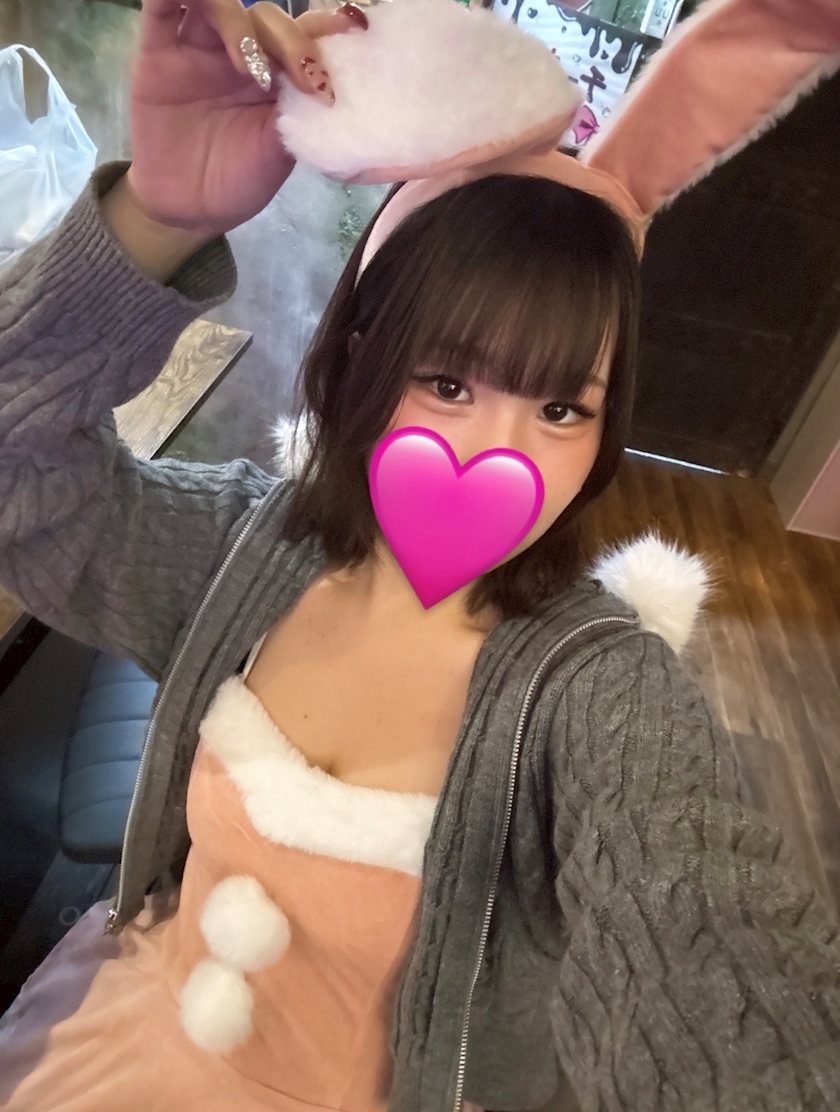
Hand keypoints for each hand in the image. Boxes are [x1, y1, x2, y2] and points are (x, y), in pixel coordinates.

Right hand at [124, 0, 364, 239]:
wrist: (189, 210)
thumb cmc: (239, 181)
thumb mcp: (280, 151)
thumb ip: (300, 112)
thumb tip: (330, 84)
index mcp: (278, 73)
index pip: (304, 31)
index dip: (324, 32)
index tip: (349, 45)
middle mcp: (243, 52)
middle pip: (268, 17)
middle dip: (292, 41)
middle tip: (304, 80)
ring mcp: (200, 48)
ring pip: (221, 3)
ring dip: (241, 25)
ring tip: (253, 71)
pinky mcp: (159, 51)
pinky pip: (163, 5)